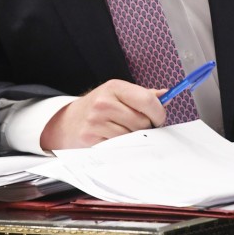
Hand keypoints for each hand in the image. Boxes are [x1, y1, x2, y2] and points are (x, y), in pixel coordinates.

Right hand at [39, 79, 165, 150]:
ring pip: (132, 136)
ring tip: (124, 133)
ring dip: (134, 139)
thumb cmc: (98, 108)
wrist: (67, 122)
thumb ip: (141, 95)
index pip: (147, 100)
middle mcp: (104, 102)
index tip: (158, 119)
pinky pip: (119, 147)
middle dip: (146, 128)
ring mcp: (96, 121)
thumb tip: (166, 94)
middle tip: (138, 127)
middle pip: (142, 122)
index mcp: (114, 87)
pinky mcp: (91, 138)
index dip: (158, 113)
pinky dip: (121, 147)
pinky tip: (114, 140)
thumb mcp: (117, 94)